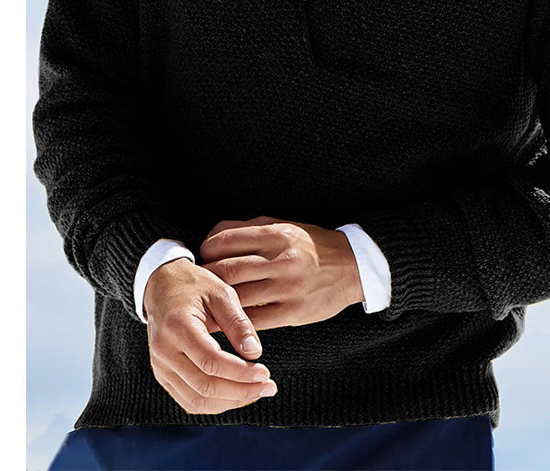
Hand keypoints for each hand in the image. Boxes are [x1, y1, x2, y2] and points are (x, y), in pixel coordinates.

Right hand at [143, 258, 278, 414]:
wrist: (163, 286)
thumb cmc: (195, 286)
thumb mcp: (221, 294)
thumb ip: (238, 323)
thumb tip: (255, 353)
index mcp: (177, 327)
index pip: (210, 362)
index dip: (240, 373)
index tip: (265, 372)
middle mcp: (163, 351)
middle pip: (204, 386)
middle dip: (241, 391)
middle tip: (268, 387)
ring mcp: (160, 366)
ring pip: (196, 401)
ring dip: (230, 402)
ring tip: (257, 392)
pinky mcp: (163, 375)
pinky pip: (189, 401)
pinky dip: (215, 404)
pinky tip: (237, 394)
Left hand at [197, 215, 364, 331]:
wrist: (352, 267)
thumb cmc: (312, 245)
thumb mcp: (284, 226)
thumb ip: (249, 229)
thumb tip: (212, 237)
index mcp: (277, 234)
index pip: (227, 239)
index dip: (207, 249)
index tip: (202, 256)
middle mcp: (282, 259)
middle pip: (228, 269)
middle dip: (206, 277)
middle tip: (197, 282)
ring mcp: (288, 287)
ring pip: (238, 296)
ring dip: (216, 303)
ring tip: (204, 304)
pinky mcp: (293, 312)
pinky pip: (255, 320)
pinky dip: (235, 322)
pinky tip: (224, 323)